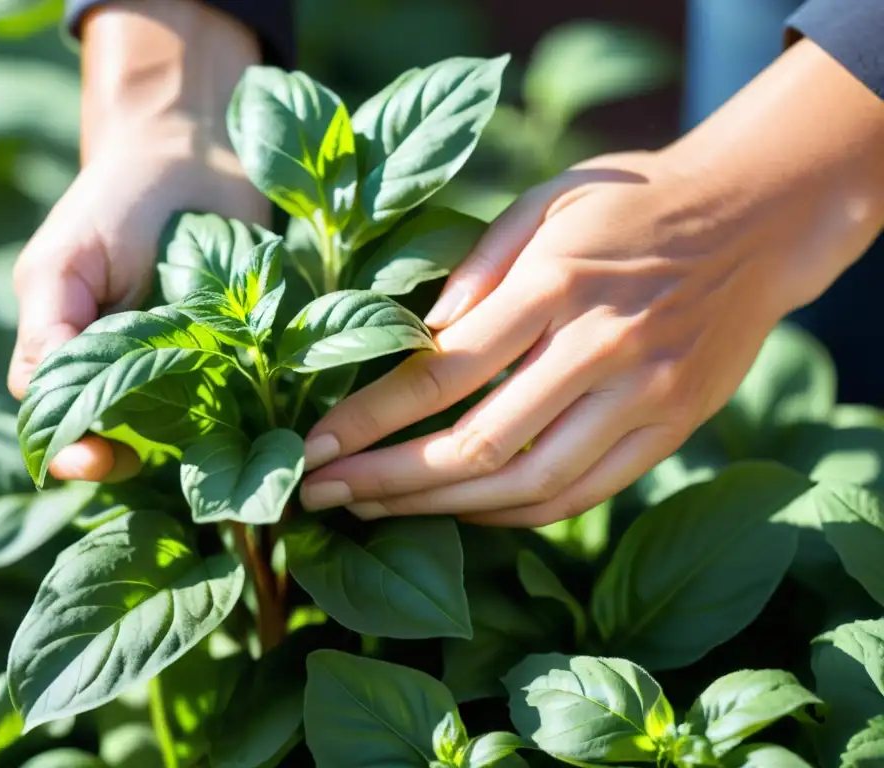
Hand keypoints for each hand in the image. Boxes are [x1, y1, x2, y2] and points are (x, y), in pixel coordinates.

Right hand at [7, 0, 266, 481]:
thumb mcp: (69, 259)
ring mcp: (175, 357)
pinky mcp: (228, 346)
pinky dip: (233, 407)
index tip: (101, 459)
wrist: (194, 150)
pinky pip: (228, 392)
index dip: (72, 448)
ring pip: (171, 421)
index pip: (57, 416)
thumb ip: (53, 326)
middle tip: (146, 463)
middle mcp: (119, 359)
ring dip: (182, 436)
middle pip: (114, 430)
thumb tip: (44, 398)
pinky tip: (247, 414)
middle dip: (126, 455)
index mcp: (68, 343)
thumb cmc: (120, 198)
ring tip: (200, 438)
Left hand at [298, 39, 883, 526]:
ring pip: (527, 485)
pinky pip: (580, 494)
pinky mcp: (672, 430)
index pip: (441, 372)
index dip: (367, 420)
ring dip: (441, 509)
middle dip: (387, 480)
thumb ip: (475, 269)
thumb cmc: (630, 203)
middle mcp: (601, 347)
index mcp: (556, 282)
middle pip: (477, 445)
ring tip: (376, 511)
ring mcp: (645, 397)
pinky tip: (461, 510)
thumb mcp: (544, 201)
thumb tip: (418, 339)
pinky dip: (512, 513)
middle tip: (321, 497)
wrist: (755, 219)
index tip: (314, 449)